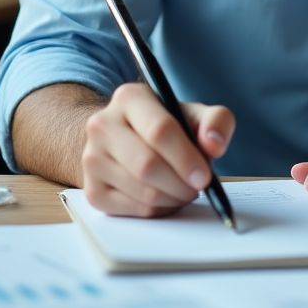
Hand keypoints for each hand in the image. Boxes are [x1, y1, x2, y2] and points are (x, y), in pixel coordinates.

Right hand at [82, 83, 234, 216]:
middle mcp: (102, 125)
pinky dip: (159, 210)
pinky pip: (134, 210)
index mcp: (130, 97)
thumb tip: (214, 145)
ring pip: (142, 192)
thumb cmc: (165, 126)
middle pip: (147, 165)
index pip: (159, 130)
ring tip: (184, 189)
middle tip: (198, 187)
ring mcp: (91, 159)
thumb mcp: (193, 114)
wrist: (124, 139)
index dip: (186, 158)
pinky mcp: (92, 191)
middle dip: (181, 184)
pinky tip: (166, 197)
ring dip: (173, 198)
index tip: (204, 176)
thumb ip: (216, 121)